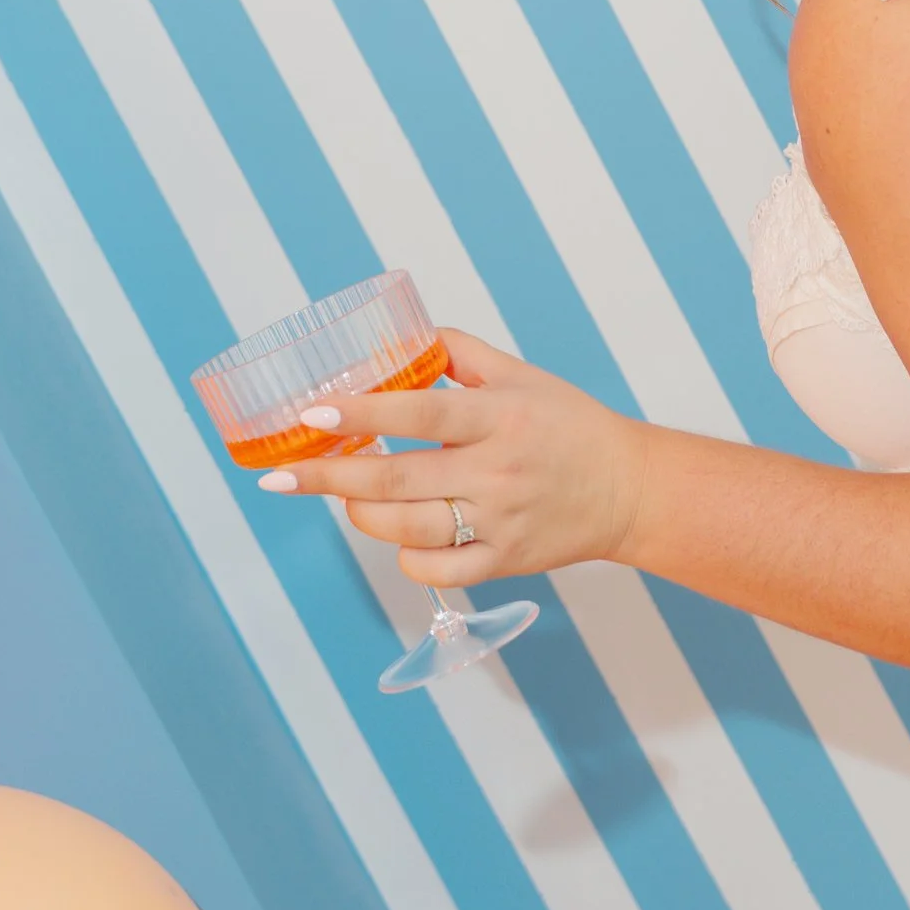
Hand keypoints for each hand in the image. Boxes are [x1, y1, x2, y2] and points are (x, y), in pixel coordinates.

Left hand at [257, 329, 644, 587]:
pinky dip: (406, 555)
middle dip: (329, 477)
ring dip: (360, 513)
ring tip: (342, 495)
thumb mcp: (519, 374)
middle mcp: (497, 470)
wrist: (629, 489)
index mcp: (498, 416)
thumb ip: (458, 353)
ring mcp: (501, 521)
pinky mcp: (506, 561)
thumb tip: (400, 339)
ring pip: (409, 529)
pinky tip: (398, 535)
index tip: (311, 414)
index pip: (419, 410)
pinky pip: (438, 570)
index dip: (361, 412)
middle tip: (279, 478)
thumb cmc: (568, 425)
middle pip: (398, 479)